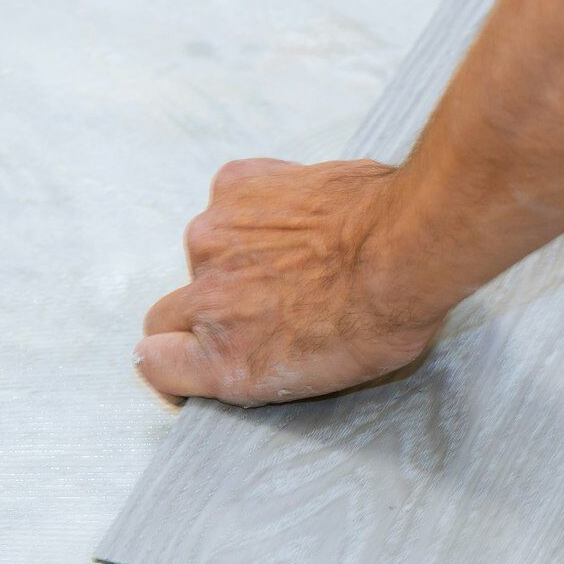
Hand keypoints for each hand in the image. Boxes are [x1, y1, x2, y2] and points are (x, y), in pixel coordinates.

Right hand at [135, 158, 447, 406]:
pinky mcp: (234, 186)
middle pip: (170, 311)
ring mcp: (212, 239)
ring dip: (240, 252)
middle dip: (210, 308)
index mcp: (225, 363)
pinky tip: (302, 212)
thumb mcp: (325, 377)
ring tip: (301, 250)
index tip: (199, 352)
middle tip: (266, 299)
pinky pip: (232, 197)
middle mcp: (205, 302)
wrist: (408, 246)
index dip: (179, 357)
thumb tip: (256, 346)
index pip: (156, 363)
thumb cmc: (387, 315)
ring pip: (206, 249)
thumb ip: (266, 364)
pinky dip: (259, 204)